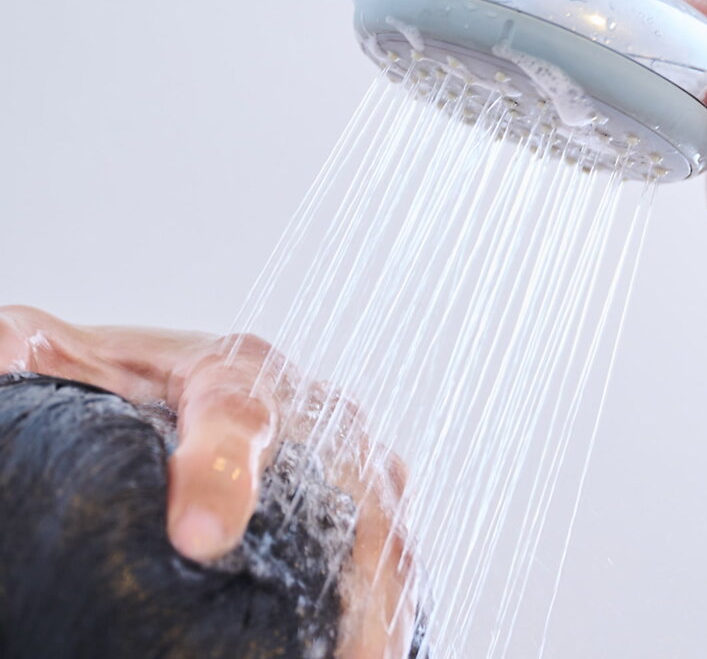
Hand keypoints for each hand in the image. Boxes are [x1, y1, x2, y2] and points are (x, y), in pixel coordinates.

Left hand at [0, 306, 413, 656]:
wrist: (183, 395)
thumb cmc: (126, 383)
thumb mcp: (69, 359)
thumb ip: (35, 355)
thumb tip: (10, 353)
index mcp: (236, 373)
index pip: (238, 415)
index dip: (223, 473)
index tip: (199, 538)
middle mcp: (314, 415)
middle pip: (349, 488)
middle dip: (347, 567)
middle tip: (340, 645)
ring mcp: (353, 465)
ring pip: (386, 534)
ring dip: (383, 606)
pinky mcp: (368, 512)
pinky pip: (392, 563)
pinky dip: (391, 613)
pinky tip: (377, 653)